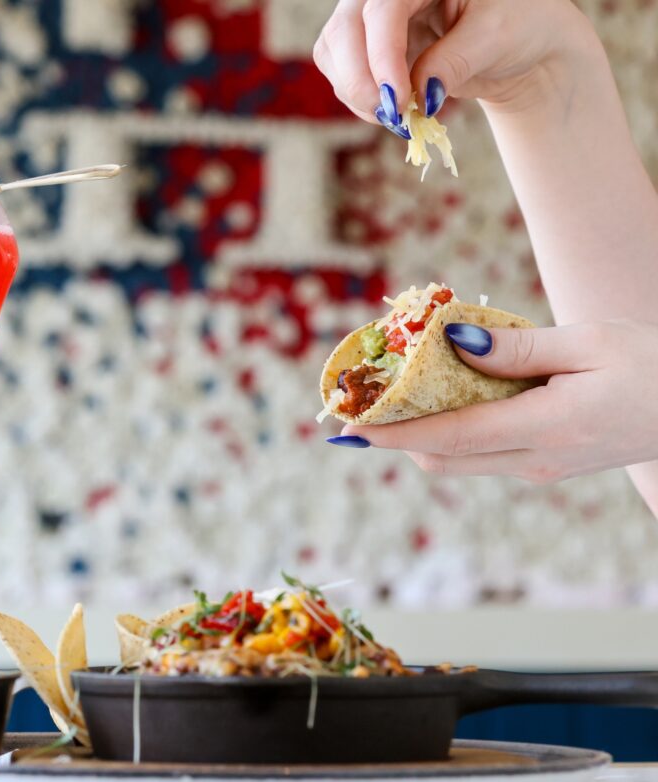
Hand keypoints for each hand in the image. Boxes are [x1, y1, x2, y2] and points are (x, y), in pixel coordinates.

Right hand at [313, 0, 597, 130]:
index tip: (397, 100)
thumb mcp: (495, 38)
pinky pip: (342, 73)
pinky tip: (392, 110)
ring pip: (334, 52)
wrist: (519, 42)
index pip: (382, 9)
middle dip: (360, 80)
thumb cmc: (517, 26)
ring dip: (357, 93)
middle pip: (345, 29)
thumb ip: (455, 61)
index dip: (382, 56)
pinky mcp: (366, 46)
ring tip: (398, 117)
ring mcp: (371, 16)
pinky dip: (360, 99)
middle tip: (393, 117)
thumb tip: (420, 94)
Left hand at [334, 321, 657, 483]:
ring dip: (418, 435)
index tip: (347, 427)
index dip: (392, 433)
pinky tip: (436, 400)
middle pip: (442, 458)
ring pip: (459, 460)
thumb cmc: (655, 365)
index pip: (450, 436)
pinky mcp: (545, 465)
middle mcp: (537, 460)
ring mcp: (541, 468)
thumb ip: (518, 348)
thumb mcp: (590, 341)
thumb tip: (453, 342)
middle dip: (393, 436)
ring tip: (387, 398)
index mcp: (549, 428)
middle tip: (357, 405)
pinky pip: (481, 454)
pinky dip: (449, 432)